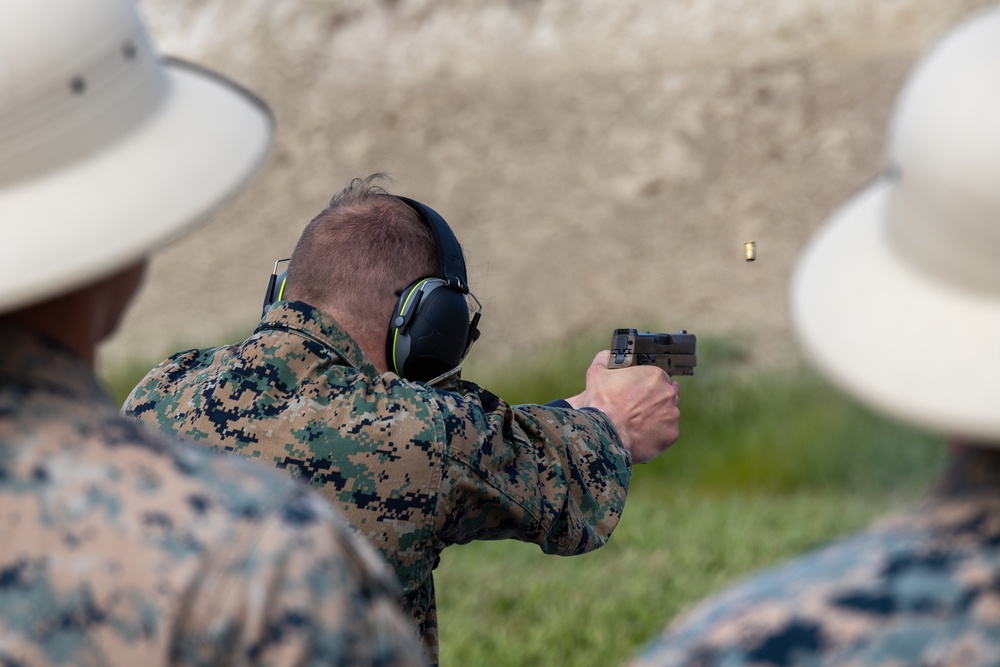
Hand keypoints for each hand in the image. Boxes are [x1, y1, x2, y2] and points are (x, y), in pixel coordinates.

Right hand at [565, 350, 679, 462]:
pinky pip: (667, 431)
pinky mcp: (672, 433)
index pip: (657, 377)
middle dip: (654, 399)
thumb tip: (607, 355)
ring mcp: (672, 414)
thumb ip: (604, 359)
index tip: (636, 392)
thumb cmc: (602, 403)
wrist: (606, 433)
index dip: (646, 384)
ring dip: (657, 416)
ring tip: (637, 422)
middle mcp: (668, 393)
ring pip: (667, 413)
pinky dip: (657, 432)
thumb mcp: (597, 374)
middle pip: (665, 394)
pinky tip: (642, 432)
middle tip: (637, 407)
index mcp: (655, 375)